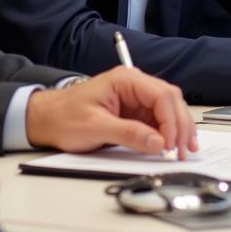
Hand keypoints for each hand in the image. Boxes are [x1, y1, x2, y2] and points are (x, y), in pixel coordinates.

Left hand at [24, 66, 198, 157]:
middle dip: (180, 125)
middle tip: (183, 151)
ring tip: (184, 150)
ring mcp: (135, 98)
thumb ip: (128, 134)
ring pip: (169, 109)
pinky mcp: (134, 112)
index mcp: (125, 80)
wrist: (46, 120)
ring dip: (178, 129)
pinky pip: (158, 120)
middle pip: (170, 99)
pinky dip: (168, 133)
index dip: (171, 120)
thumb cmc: (64, 117)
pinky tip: (174, 146)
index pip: (160, 95)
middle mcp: (134, 85)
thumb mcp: (95, 127)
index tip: (171, 144)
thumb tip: (158, 142)